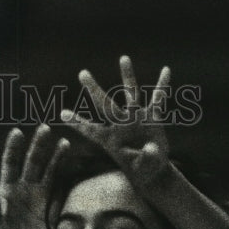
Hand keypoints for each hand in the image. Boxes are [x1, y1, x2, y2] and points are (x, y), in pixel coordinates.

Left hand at [0, 124, 68, 228]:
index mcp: (5, 193)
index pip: (10, 165)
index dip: (13, 149)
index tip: (18, 132)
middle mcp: (21, 193)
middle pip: (30, 164)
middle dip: (37, 146)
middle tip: (45, 128)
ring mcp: (36, 200)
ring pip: (46, 172)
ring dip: (53, 157)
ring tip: (63, 142)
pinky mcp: (49, 209)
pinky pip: (57, 188)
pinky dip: (62, 175)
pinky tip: (70, 163)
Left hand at [61, 55, 171, 192]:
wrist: (152, 171)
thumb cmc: (142, 171)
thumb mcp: (143, 168)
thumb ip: (145, 158)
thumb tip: (150, 148)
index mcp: (111, 140)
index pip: (91, 130)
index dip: (78, 123)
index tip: (62, 113)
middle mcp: (121, 125)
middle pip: (105, 104)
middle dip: (94, 89)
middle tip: (82, 73)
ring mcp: (136, 118)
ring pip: (131, 93)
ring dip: (127, 76)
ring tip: (123, 57)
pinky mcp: (152, 118)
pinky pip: (158, 99)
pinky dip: (162, 86)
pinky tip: (166, 70)